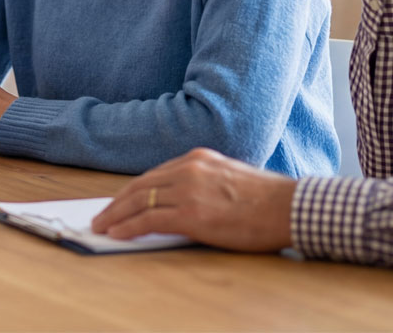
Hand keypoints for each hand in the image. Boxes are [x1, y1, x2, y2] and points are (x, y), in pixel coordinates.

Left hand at [90, 148, 295, 251]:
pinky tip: (118, 234)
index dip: (134, 190)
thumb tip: (185, 201)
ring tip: (103, 226)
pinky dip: (128, 227)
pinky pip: (149, 221)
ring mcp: (189, 191)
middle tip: (102, 214)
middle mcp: (189, 169)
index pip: (155, 174)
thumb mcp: (230, 177)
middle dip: (118, 202)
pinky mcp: (191, 215)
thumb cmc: (269, 199)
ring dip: (116, 215)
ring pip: (139, 201)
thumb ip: (205, 183)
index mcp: (198, 158)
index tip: (121, 201)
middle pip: (141, 185)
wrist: (289, 207)